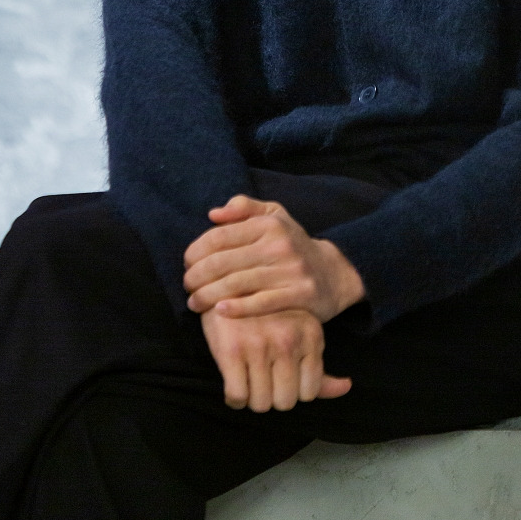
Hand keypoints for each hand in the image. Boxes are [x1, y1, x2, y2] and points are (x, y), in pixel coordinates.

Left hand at [183, 195, 365, 322]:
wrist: (334, 273)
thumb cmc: (294, 245)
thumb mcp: (275, 216)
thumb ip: (244, 208)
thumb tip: (213, 214)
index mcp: (269, 224)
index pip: (220, 236)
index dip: (196, 250)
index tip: (186, 263)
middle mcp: (279, 245)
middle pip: (224, 262)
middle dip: (197, 276)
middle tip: (186, 286)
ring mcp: (291, 270)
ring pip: (238, 284)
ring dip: (208, 295)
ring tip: (194, 303)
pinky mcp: (300, 295)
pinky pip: (262, 303)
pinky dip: (238, 308)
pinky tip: (220, 311)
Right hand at [201, 305, 351, 410]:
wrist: (226, 286)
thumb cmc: (267, 315)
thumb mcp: (299, 333)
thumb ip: (320, 367)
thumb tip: (346, 386)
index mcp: (311, 334)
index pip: (310, 392)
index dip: (293, 391)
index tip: (280, 378)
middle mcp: (288, 339)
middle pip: (285, 401)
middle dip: (272, 398)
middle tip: (262, 380)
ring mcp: (260, 344)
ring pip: (260, 403)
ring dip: (252, 398)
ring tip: (248, 379)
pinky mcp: (232, 350)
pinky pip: (237, 397)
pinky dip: (234, 398)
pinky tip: (234, 382)